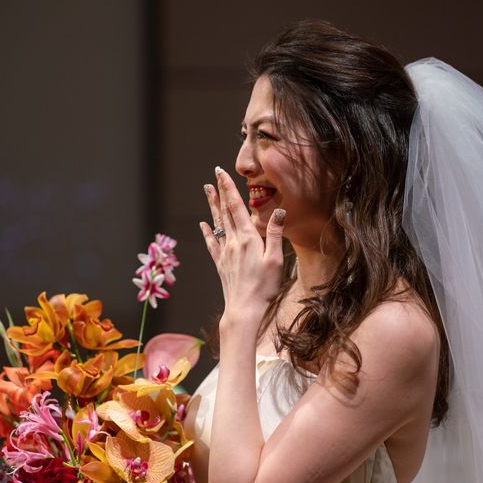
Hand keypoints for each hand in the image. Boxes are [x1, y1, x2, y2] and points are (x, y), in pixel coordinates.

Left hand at [200, 167, 284, 322]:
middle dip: (220, 192)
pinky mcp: (221, 264)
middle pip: (225, 212)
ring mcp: (225, 253)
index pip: (236, 207)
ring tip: (207, 191)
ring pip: (217, 224)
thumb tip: (278, 210)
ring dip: (212, 206)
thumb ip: (275, 234)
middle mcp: (233, 242)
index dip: (229, 189)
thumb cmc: (263, 287)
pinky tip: (204, 224)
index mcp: (248, 239)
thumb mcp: (275, 260)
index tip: (222, 173)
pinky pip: (212, 243)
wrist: (244, 309)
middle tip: (214, 176)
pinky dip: (208, 231)